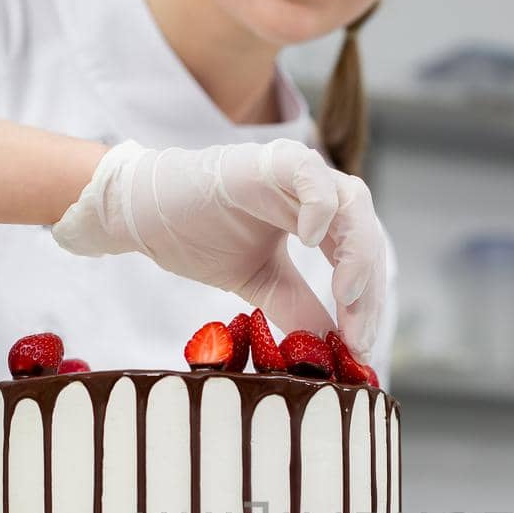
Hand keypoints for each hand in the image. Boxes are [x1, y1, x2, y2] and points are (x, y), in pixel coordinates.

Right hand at [52, 140, 384, 358]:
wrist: (146, 217)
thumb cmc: (199, 239)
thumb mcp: (261, 285)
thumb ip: (299, 309)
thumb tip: (338, 350)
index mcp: (317, 218)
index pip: (361, 259)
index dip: (367, 304)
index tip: (360, 351)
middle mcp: (314, 193)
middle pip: (365, 235)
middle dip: (367, 290)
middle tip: (357, 337)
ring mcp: (294, 173)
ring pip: (351, 204)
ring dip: (355, 253)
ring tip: (345, 296)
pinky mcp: (267, 161)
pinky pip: (309, 173)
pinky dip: (320, 204)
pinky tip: (313, 242)